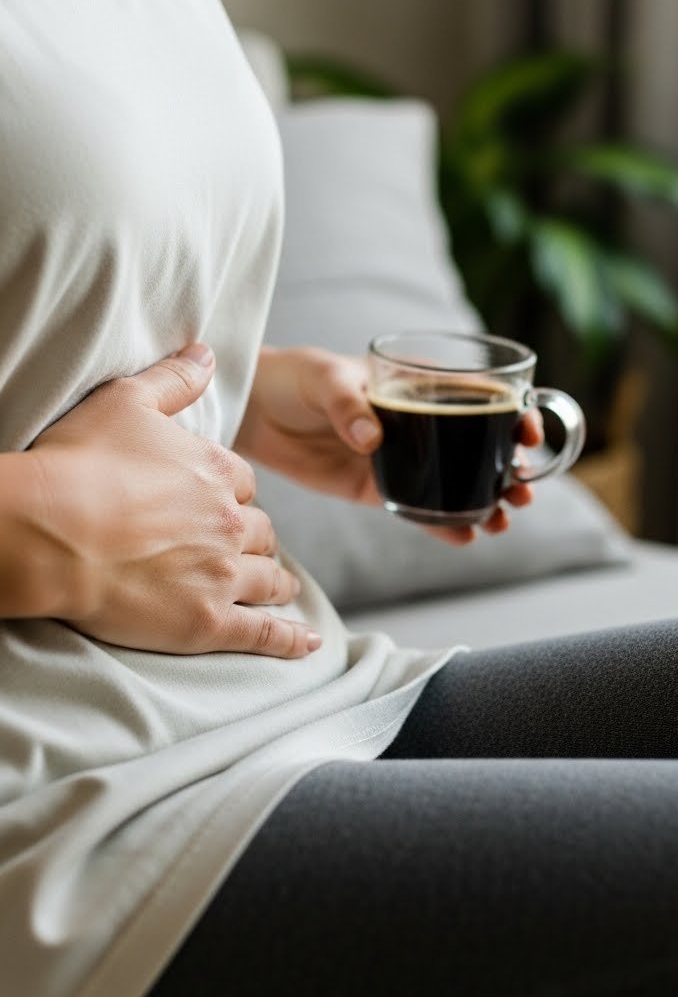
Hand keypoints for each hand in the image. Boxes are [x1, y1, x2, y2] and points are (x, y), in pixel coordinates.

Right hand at [29, 345, 320, 656]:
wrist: (51, 532)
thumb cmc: (80, 462)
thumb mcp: (126, 401)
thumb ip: (174, 379)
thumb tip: (208, 353)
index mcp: (217, 471)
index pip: (245, 483)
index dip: (233, 492)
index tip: (221, 501)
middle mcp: (230, 522)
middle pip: (260, 531)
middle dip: (256, 537)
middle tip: (248, 547)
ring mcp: (222, 575)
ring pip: (269, 578)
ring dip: (277, 581)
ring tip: (282, 588)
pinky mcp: (208, 622)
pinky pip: (264, 633)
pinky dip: (290, 640)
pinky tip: (307, 644)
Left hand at [235, 346, 541, 545]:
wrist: (253, 410)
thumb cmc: (296, 377)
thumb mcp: (325, 378)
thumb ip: (349, 404)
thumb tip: (371, 438)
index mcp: (418, 384)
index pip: (479, 397)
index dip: (513, 414)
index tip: (528, 434)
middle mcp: (419, 423)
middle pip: (478, 447)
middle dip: (509, 469)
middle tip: (524, 489)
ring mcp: (401, 459)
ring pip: (455, 483)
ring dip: (486, 501)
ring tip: (504, 519)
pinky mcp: (375, 489)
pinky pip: (417, 509)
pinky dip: (443, 525)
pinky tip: (466, 537)